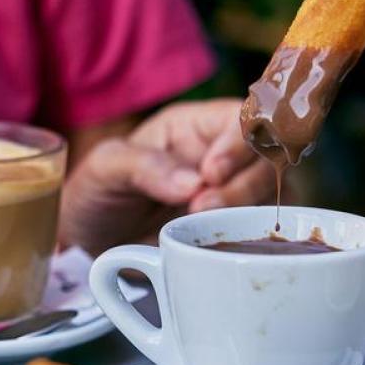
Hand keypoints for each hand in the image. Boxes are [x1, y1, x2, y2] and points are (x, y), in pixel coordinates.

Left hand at [60, 99, 276, 253]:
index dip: (238, 142)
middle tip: (201, 208)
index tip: (210, 174)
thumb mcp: (104, 169)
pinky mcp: (237, 231)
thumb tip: (194, 183)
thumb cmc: (96, 193)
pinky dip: (255, 237)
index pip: (242, 117)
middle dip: (241, 185)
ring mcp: (234, 194)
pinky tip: (225, 248)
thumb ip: (143, 165)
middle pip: (267, 157)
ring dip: (247, 212)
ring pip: (273, 193)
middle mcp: (224, 156)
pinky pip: (266, 229)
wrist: (91, 245)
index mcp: (196, 126)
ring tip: (203, 227)